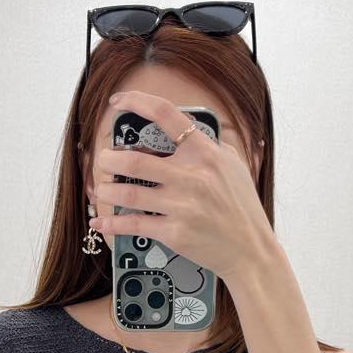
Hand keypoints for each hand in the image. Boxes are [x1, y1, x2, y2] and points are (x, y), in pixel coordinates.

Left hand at [89, 89, 275, 286]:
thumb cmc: (243, 208)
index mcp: (205, 153)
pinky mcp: (174, 232)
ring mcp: (182, 206)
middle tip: (103, 161)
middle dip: (108, 160)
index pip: (166, 115)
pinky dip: (112, 225)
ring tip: (101, 190)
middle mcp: (192, 176)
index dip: (136, 102)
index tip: (118, 102)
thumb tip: (186, 131)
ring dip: (106, 191)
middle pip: (133, 161)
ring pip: (127, 194)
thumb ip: (210, 147)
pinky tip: (101, 223)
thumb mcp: (234, 167)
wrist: (251, 250)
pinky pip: (134, 225)